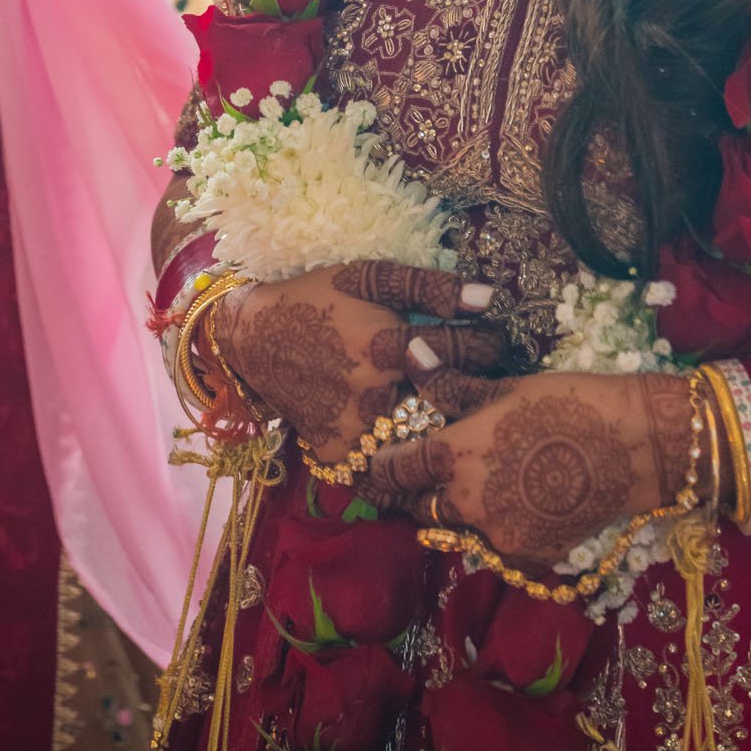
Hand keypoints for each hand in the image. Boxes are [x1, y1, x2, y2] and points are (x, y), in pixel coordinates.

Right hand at [211, 260, 502, 464]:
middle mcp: (373, 394)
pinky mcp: (339, 455)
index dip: (489, 345)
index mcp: (386, 345)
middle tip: (484, 382)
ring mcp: (355, 431)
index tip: (497, 341)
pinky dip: (405, 462)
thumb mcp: (369, 278)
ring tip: (458, 417)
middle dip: (473, 392)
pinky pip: (385, 472)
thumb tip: (489, 298)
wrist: (253, 337)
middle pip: (448, 405)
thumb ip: (429, 286)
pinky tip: (418, 449)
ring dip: (443, 430)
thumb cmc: (317, 297)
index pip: (462, 352)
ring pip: (422, 444)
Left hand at [362, 366, 696, 571]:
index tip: (376, 461)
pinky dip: (496, 525)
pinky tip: (515, 498)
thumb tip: (408, 353)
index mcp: (455, 456)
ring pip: (459, 529)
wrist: (632, 444)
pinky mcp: (531, 555)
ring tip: (476, 483)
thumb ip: (450, 383)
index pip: (396, 471)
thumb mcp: (504, 386)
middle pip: (422, 508)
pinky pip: (498, 543)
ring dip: (457, 511)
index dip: (382, 466)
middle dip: (418, 492)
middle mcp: (468, 504)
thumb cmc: (566, 400)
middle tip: (425, 473)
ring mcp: (500, 536)